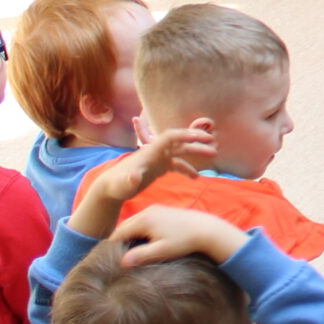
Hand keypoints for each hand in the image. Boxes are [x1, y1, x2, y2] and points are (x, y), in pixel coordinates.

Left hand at [71, 124, 216, 239]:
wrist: (110, 189)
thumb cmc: (116, 186)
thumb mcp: (123, 184)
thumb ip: (130, 180)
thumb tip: (135, 175)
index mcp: (150, 152)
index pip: (169, 137)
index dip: (184, 135)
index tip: (200, 137)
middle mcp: (156, 152)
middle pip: (179, 141)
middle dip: (196, 140)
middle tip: (213, 142)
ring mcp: (158, 159)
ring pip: (181, 152)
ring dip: (196, 152)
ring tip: (213, 156)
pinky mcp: (159, 168)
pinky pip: (177, 165)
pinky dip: (187, 169)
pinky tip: (196, 178)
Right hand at [112, 205, 247, 268]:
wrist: (208, 229)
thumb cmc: (185, 242)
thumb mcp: (162, 251)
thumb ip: (141, 256)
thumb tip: (122, 263)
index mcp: (144, 219)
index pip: (118, 233)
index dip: (112, 247)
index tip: (108, 260)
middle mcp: (147, 211)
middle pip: (125, 226)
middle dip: (119, 241)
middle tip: (115, 257)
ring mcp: (155, 209)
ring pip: (134, 223)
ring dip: (129, 236)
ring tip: (128, 252)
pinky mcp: (163, 211)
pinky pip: (143, 221)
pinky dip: (139, 231)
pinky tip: (143, 243)